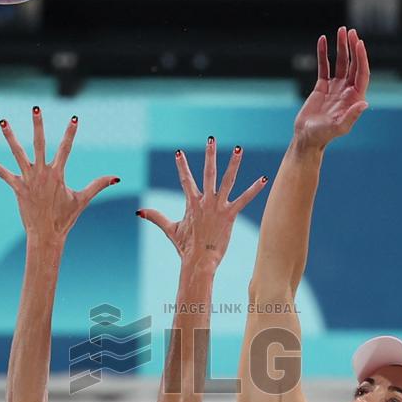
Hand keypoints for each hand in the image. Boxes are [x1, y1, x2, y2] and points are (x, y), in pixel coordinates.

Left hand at [0, 107, 119, 243]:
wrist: (46, 235)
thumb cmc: (65, 218)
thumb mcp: (82, 199)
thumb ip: (98, 185)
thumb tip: (117, 178)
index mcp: (58, 174)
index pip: (66, 148)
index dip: (70, 133)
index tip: (74, 118)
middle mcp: (42, 173)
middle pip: (39, 144)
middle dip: (38, 125)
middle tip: (36, 108)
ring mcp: (28, 180)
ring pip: (18, 153)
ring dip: (10, 137)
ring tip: (3, 121)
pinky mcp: (17, 188)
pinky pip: (3, 174)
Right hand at [136, 139, 267, 268]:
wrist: (199, 261)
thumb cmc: (186, 248)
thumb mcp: (170, 230)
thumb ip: (156, 217)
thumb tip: (139, 212)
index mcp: (191, 203)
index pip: (186, 180)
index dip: (181, 166)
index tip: (178, 152)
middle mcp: (205, 202)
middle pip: (208, 173)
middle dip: (209, 155)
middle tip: (211, 139)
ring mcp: (218, 207)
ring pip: (227, 181)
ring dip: (233, 164)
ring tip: (238, 149)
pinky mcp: (230, 215)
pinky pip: (244, 200)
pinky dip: (254, 190)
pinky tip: (263, 179)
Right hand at [294, 27, 369, 150]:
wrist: (307, 138)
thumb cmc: (323, 136)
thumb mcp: (339, 127)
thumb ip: (351, 116)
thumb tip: (364, 103)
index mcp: (355, 98)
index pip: (361, 73)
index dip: (361, 57)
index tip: (358, 42)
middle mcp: (347, 90)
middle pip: (353, 64)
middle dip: (352, 47)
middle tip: (349, 31)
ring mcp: (335, 87)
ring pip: (341, 62)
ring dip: (341, 46)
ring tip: (340, 31)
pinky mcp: (322, 86)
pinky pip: (324, 66)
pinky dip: (324, 54)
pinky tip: (322, 40)